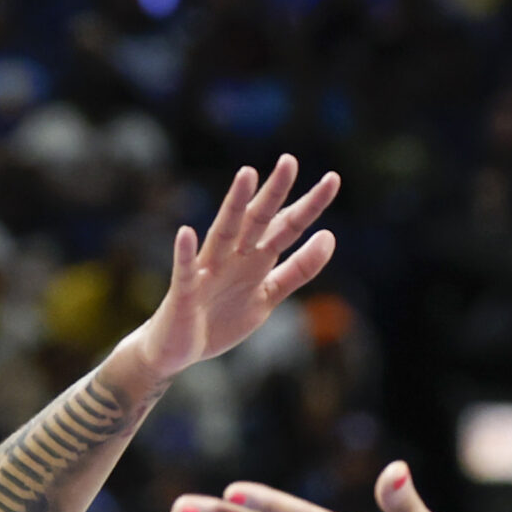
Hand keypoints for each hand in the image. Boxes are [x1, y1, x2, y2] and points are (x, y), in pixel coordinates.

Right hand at [118, 158, 339, 380]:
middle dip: (274, 193)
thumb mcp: (268, 295)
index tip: (333, 180)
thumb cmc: (221, 319)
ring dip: (234, 205)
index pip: (286, 226)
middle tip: (290, 160)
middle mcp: (233, 257)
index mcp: (256, 259)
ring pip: (223, 233)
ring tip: (246, 175)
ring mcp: (208, 271)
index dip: (309, 206)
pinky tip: (186, 233)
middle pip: (258, 221)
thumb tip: (330, 236)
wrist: (178, 351)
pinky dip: (185, 253)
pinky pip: (185, 271)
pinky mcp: (184, 292)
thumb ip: (298, 270)